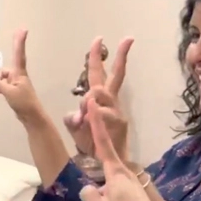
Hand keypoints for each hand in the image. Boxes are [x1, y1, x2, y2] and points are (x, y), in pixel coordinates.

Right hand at [0, 30, 42, 120]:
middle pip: (7, 67)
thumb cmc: (24, 103)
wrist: (32, 116)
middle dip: (6, 64)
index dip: (20, 42)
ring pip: (3, 78)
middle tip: (16, 39)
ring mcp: (16, 83)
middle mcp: (18, 76)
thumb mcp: (9, 93)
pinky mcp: (14, 91)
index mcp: (19, 74)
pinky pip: (2, 86)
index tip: (23, 30)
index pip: (19, 54)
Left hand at [64, 37, 132, 157]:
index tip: (99, 39)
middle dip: (120, 56)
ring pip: (100, 93)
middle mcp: (111, 101)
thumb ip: (74, 117)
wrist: (108, 160)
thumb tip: (75, 116)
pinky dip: (92, 116)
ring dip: (89, 99)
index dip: (97, 57)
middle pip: (115, 74)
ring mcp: (117, 110)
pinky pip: (101, 112)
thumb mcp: (77, 126)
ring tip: (84, 114)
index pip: (99, 73)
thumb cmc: (92, 141)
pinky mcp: (120, 122)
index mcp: (100, 99)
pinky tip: (86, 123)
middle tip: (126, 39)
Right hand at [78, 96, 160, 200]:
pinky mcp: (132, 199)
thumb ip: (88, 193)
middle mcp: (123, 175)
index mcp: (115, 171)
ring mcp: (129, 187)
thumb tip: (89, 189)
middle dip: (92, 196)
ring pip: (104, 193)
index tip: (92, 102)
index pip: (102, 142)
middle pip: (99, 179)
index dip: (96, 122)